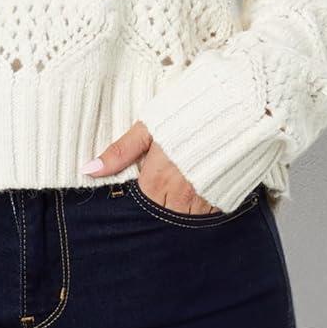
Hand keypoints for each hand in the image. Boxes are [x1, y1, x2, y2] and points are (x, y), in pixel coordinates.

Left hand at [81, 120, 221, 215]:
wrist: (237, 109)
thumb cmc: (189, 112)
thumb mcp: (149, 127)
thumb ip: (120, 152)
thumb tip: (89, 170)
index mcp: (157, 181)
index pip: (140, 205)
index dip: (139, 197)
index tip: (144, 185)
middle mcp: (180, 197)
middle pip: (161, 215)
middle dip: (158, 204)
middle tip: (161, 186)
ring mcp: (204, 200)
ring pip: (184, 218)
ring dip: (178, 208)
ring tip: (178, 187)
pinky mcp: (224, 198)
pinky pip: (206, 213)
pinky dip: (200, 206)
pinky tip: (198, 188)